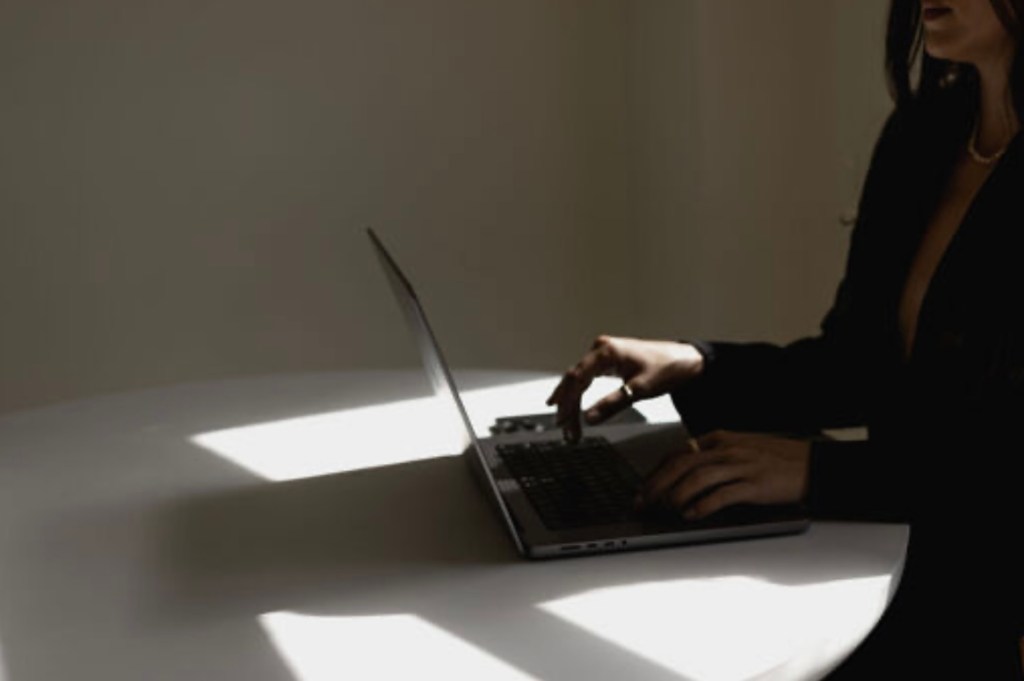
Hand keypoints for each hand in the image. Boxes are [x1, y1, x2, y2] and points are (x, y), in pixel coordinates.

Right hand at [546, 336, 703, 441]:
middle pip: (574, 378)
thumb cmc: (667, 368)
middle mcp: (601, 349)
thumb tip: (589, 418)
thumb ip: (612, 403)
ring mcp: (604, 354)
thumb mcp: (639, 389)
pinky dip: (579, 393)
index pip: (577, 377)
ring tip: (564, 423)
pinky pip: (587, 377)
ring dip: (571, 401)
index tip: (564, 421)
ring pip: (578, 378)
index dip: (568, 401)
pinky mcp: (608, 361)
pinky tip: (568, 404)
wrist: (686, 360)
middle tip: (564, 429)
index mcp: (607, 351)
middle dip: (567, 405)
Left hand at [638, 430, 810, 519]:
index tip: (642, 489)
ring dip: (676, 495)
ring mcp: (741, 466)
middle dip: (657, 485)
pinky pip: (722, 494)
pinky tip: (691, 515)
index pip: (678, 453)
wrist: (812, 464)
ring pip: (698, 478)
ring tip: (663, 510)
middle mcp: (727, 449)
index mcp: (720, 439)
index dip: (656, 472)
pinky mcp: (755, 485)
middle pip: (682, 464)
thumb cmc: (775, 459)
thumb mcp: (739, 448)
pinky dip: (703, 505)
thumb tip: (683, 472)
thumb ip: (713, 456)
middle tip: (642, 503)